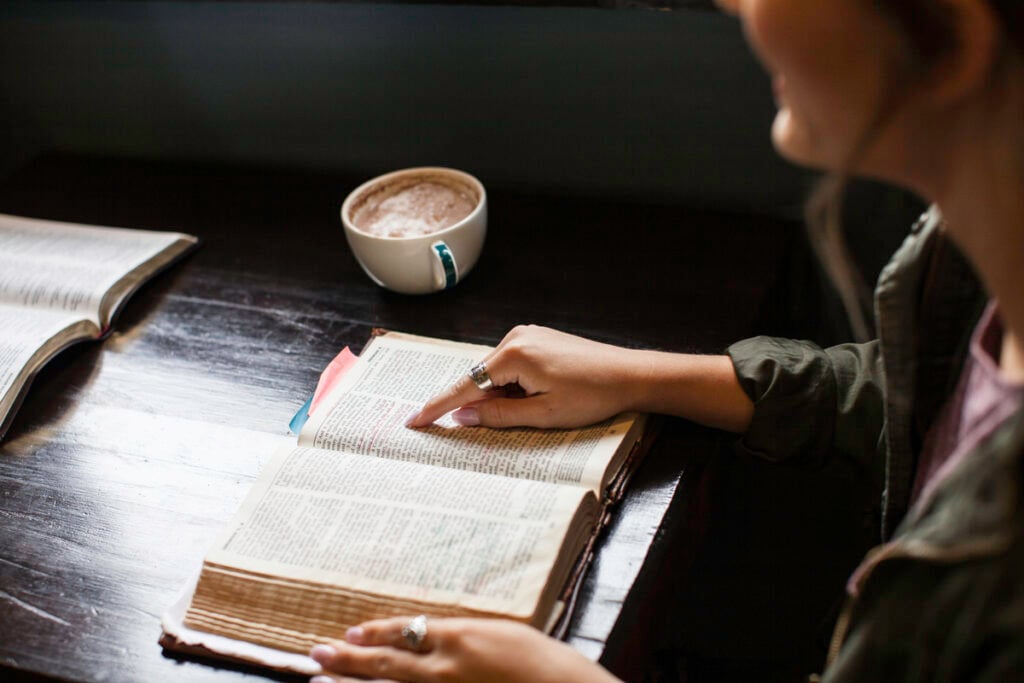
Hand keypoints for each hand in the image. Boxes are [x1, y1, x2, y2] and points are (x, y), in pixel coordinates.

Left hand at [309, 616, 620, 682]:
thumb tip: (430, 636)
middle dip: (347, 658)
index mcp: (457, 637)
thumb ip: (459, 636)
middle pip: (384, 662)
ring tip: (320, 682)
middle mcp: (444, 669)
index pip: (403, 631)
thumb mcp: (497, 633)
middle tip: (316, 653)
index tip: (351, 631)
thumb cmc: (536, 659)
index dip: (374, 632)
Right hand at [405, 325, 648, 428]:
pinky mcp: (538, 340)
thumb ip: (498, 415)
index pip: (464, 386)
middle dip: (480, 405)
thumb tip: (461, 417)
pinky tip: (534, 398)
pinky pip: (511, 367)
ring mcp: (527, 336)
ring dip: (501, 397)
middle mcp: (515, 338)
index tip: (413, 421)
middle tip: (501, 424)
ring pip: (496, 374)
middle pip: (480, 379)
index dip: (438, 406)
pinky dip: (512, 386)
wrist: (630, 375)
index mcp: (513, 354)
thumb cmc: (590, 396)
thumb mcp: (542, 415)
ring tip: (535, 409)